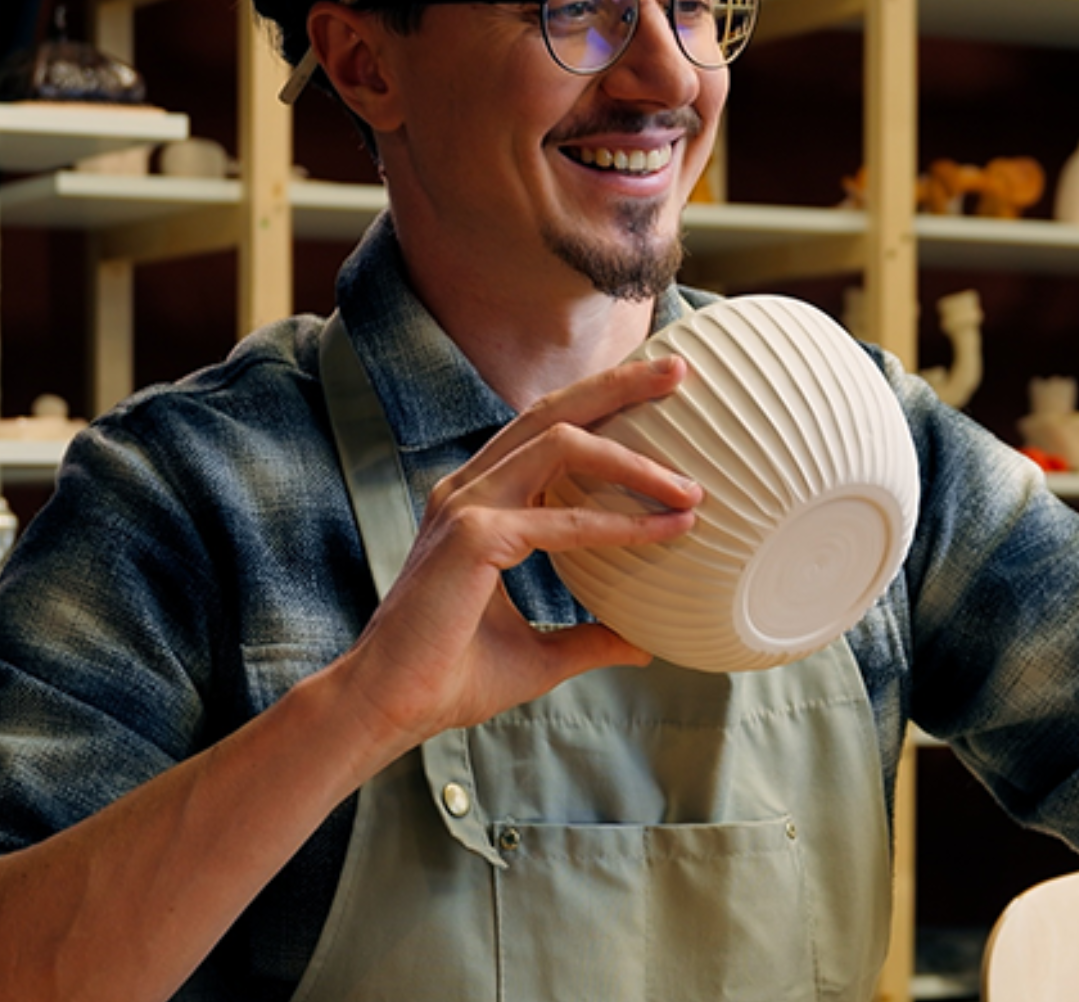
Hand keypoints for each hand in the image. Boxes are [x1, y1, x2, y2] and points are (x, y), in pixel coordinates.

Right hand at [331, 356, 701, 751]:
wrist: (389, 709)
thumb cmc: (450, 677)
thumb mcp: (540, 655)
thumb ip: (589, 638)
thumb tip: (642, 643)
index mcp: (479, 499)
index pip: (548, 432)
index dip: (603, 408)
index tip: (663, 399)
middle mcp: (470, 488)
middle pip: (554, 411)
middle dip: (619, 385)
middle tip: (679, 370)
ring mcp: (467, 505)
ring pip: (560, 443)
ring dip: (632, 457)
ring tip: (690, 484)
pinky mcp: (471, 537)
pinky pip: (561, 519)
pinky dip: (619, 523)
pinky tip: (666, 530)